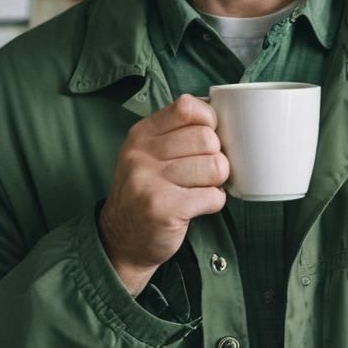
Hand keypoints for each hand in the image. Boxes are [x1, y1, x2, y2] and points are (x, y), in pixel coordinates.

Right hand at [99, 93, 227, 294]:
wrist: (122, 240)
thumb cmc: (148, 192)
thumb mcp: (150, 154)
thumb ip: (178, 132)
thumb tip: (226, 114)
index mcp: (141, 134)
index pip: (187, 107)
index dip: (208, 121)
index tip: (207, 139)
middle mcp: (140, 154)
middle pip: (207, 139)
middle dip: (216, 157)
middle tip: (204, 173)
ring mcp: (149, 181)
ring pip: (215, 166)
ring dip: (217, 181)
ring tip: (200, 189)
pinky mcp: (163, 209)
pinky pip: (213, 196)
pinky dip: (214, 202)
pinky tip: (198, 205)